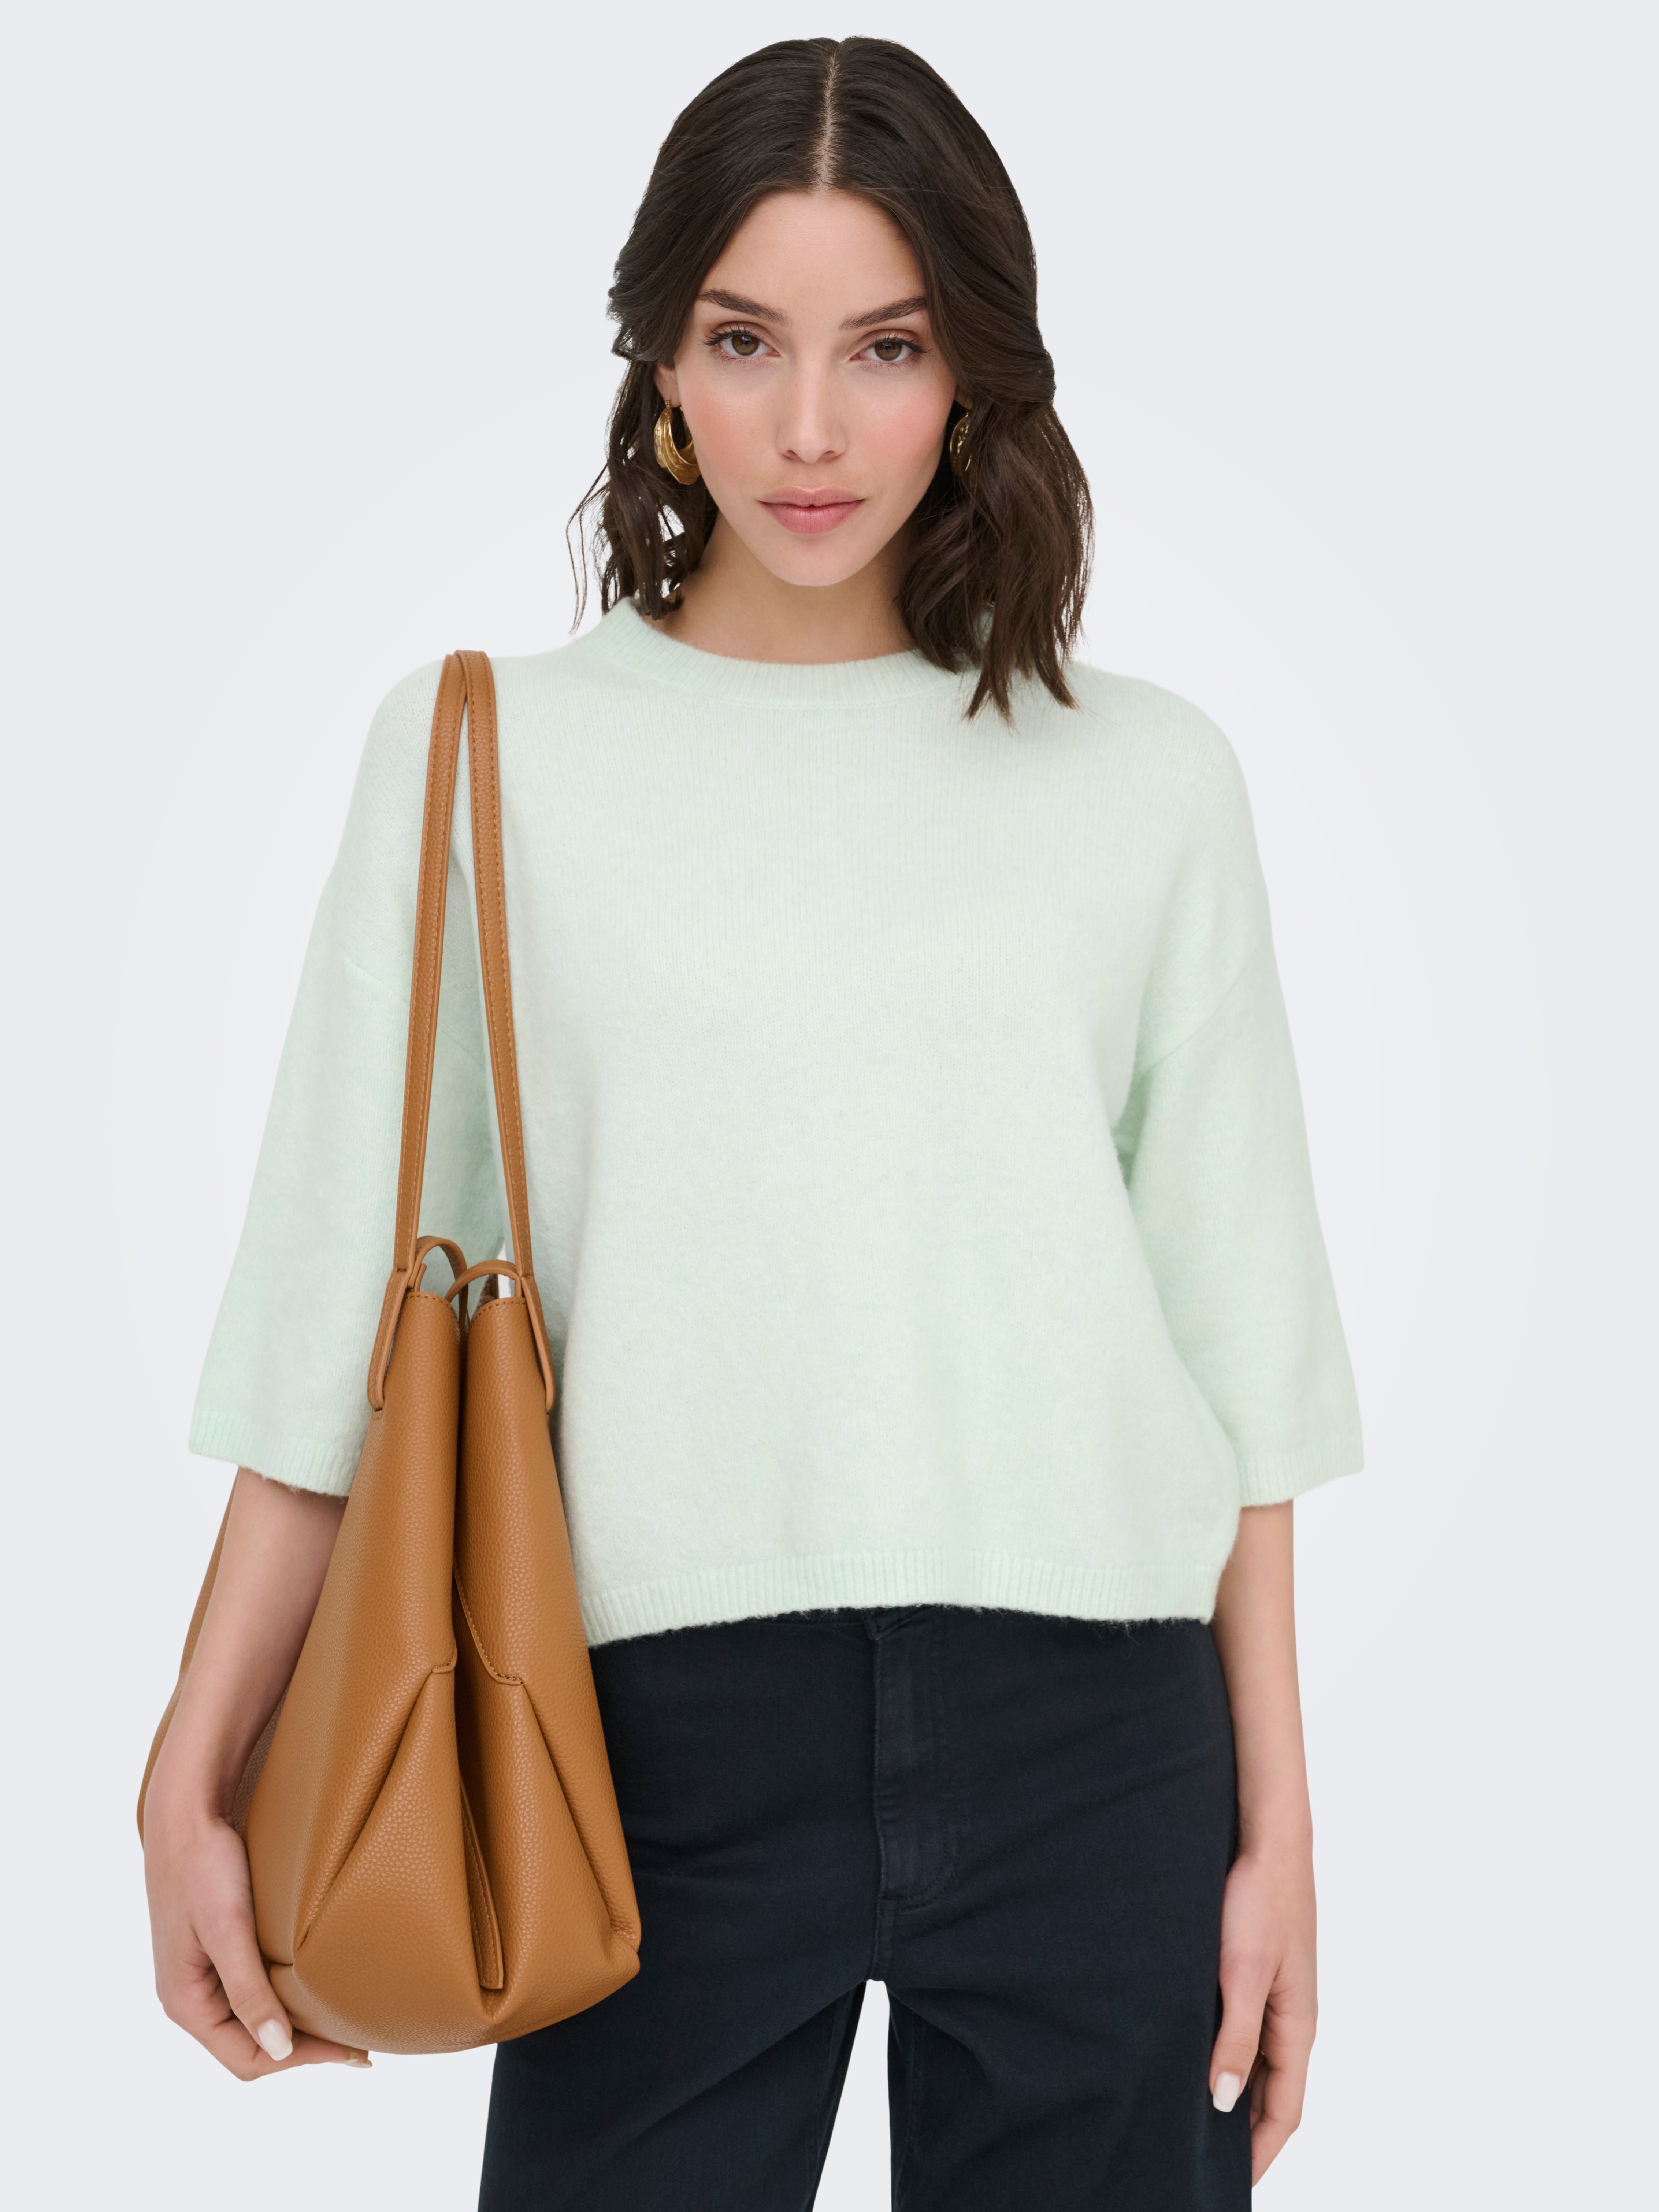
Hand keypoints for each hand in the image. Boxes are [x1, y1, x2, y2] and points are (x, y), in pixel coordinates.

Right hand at [144, 1783, 366, 2079]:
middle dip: (301, 2051)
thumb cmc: (204, 1867)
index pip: (247, 2059)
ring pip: (251, 2023)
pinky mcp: (214, 1952)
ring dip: (293, 2029)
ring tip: (341, 2024)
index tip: (349, 2051)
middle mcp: (189, 1998)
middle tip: (356, 2045)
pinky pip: (249, 1994)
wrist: (186, 1814)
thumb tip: (278, 2050)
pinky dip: (282, 2001)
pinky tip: (309, 1991)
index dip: (300, 2060)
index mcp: (185, 2003)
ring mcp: (201, 1976)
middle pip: (249, 2047)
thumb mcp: (228, 1931)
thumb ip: (249, 1993)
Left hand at [1208, 1833, 1315, 2181]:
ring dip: (1235, 2094)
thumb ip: (1236, 2037)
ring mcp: (1275, 1994)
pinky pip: (1246, 2030)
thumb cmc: (1259, 1899)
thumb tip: (1225, 2103)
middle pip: (1273, 2093)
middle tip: (1203, 2162)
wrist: (1266, 1838)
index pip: (1285, 2112)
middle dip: (1246, 2133)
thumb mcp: (1243, 1972)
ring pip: (1259, 2062)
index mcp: (1298, 2026)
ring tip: (1193, 2121)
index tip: (1229, 2185)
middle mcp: (1291, 2017)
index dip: (1259, 2154)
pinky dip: (1228, 2055)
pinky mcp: (1256, 1971)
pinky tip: (1196, 2057)